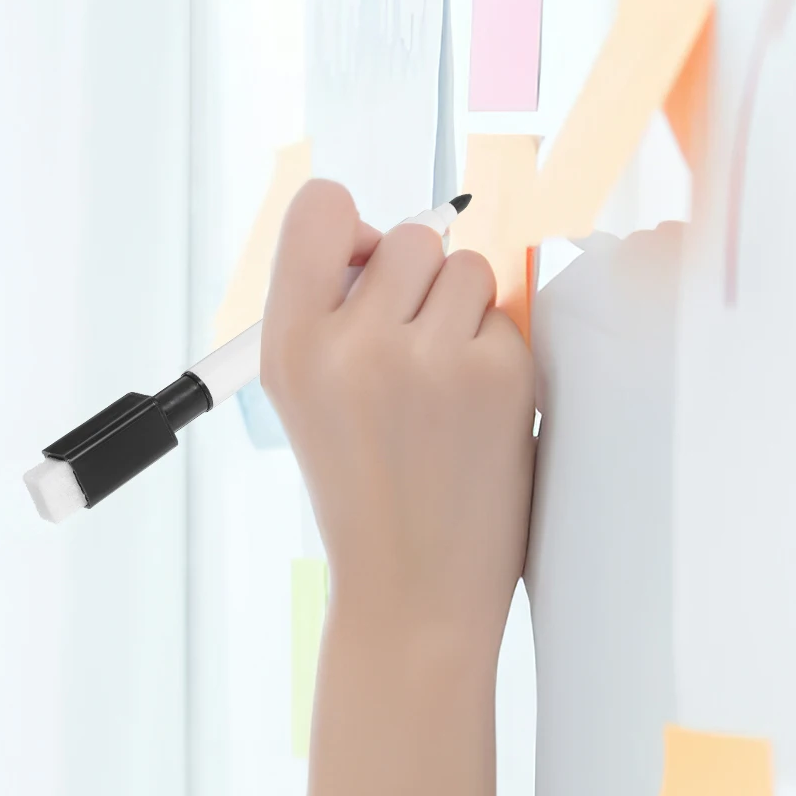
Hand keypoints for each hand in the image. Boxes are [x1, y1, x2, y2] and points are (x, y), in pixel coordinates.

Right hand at [260, 179, 534, 651]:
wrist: (411, 588)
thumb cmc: (360, 488)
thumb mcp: (301, 397)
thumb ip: (324, 307)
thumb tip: (378, 233)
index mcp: (290, 347)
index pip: (320, 206)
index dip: (350, 230)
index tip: (361, 269)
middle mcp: (353, 344)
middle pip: (407, 236)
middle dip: (415, 282)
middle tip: (406, 354)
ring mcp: (430, 359)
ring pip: (466, 266)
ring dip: (461, 312)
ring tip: (439, 387)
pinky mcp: (498, 376)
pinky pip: (505, 316)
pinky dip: (495, 354)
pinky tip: (472, 413)